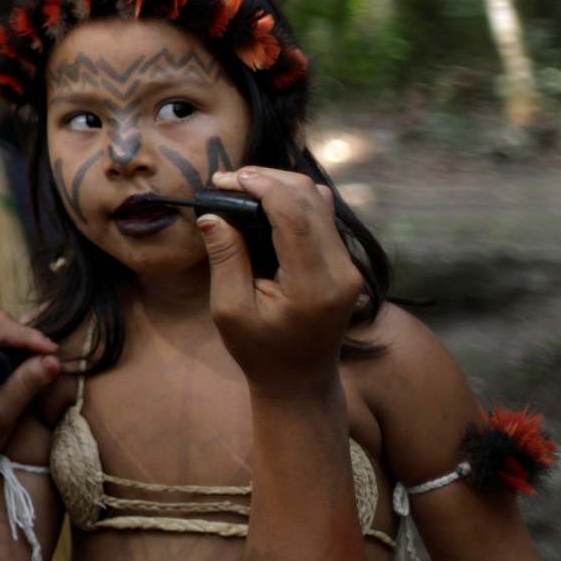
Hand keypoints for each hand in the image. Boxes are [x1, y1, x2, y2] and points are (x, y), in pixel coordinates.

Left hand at [0, 312, 66, 510]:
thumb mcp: (3, 411)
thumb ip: (27, 383)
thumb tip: (55, 360)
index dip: (29, 336)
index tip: (54, 350)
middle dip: (24, 336)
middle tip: (49, 352)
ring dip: (16, 342)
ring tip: (39, 356)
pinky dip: (5, 350)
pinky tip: (20, 363)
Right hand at [204, 166, 362, 398]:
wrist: (301, 381)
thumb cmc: (260, 351)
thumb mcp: (230, 310)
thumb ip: (225, 258)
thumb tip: (212, 214)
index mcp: (313, 285)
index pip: (296, 216)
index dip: (263, 187)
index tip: (227, 180)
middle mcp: (341, 271)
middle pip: (312, 198)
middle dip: (268, 179)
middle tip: (228, 182)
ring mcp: (348, 266)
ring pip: (321, 201)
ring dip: (282, 186)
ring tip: (243, 189)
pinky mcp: (346, 263)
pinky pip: (323, 215)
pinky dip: (293, 200)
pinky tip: (264, 205)